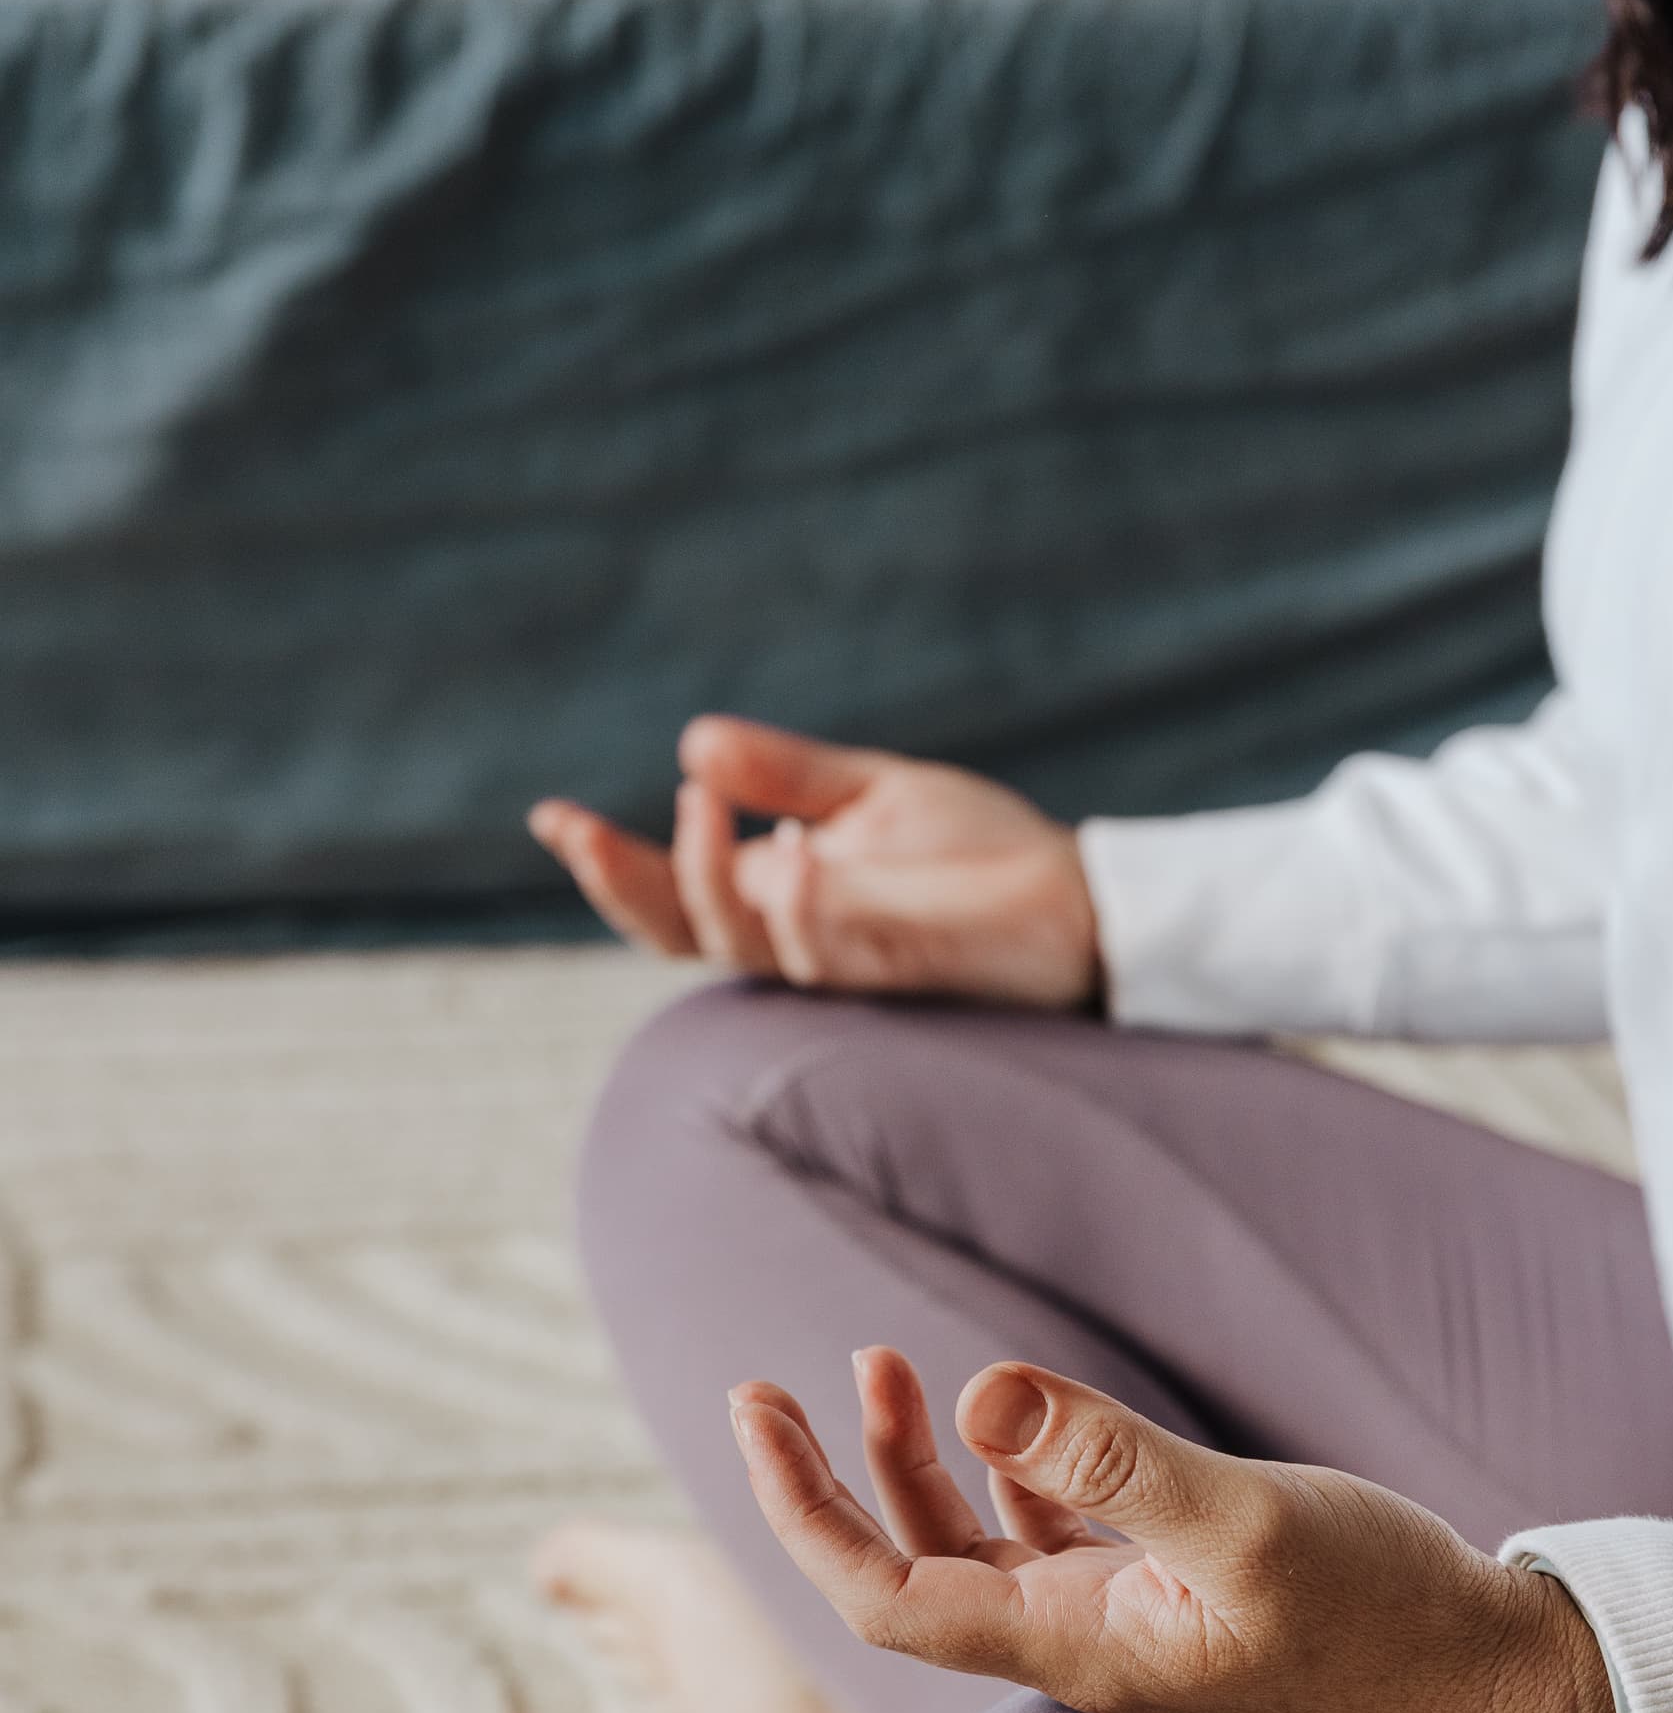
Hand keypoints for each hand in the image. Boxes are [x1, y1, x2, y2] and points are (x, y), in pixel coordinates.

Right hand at [529, 716, 1099, 1009]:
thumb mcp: (870, 796)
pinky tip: (792, 855)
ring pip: (751, 950)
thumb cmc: (980, 859)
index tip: (552, 815)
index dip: (610, 867)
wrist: (1080, 900)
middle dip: (627, 885)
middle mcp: (804, 942)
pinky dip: (807, 910)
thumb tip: (694, 741)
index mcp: (784, 902)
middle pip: (687, 936)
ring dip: (712, 882)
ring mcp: (852, 962)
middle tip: (582, 829)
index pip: (676, 900)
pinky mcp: (910, 971)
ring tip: (699, 805)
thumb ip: (787, 777)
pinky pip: (839, 956)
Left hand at [729, 1350, 1616, 1712]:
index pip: (880, 1594)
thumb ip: (1114, 1459)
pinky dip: (1007, 1479)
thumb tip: (979, 1393)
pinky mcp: (1170, 1606)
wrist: (1489, 1682)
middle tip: (772, 1384)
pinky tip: (1006, 1423)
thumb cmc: (1383, 1617)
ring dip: (914, 1466)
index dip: (800, 1510)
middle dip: (830, 1479)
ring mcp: (1121, 1629)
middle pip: (903, 1572)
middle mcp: (1077, 1649)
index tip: (754, 1408)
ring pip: (971, 1553)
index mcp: (1072, 1647)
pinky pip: (1050, 1544)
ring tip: (884, 1366)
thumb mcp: (1246, 1525)